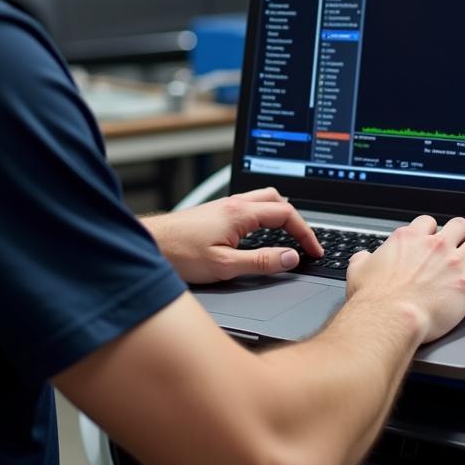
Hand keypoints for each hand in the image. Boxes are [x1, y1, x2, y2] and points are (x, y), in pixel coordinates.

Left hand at [142, 187, 323, 284]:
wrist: (150, 245)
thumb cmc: (180, 254)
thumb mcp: (225, 265)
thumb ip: (261, 262)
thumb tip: (290, 258)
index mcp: (240, 213)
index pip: (286, 213)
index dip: (306, 233)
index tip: (314, 251)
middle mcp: (233, 204)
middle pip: (277, 199)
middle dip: (295, 219)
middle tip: (304, 242)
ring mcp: (223, 206)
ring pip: (262, 200)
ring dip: (279, 215)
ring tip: (287, 237)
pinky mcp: (214, 213)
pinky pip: (248, 207)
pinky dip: (263, 217)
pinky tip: (258, 234)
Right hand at [344, 215, 464, 343]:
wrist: (390, 317)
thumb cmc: (374, 298)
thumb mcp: (358, 270)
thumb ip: (364, 259)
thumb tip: (363, 257)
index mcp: (408, 239)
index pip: (428, 222)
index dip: (434, 230)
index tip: (436, 238)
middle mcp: (434, 246)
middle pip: (460, 225)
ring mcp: (453, 263)